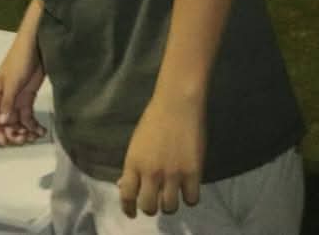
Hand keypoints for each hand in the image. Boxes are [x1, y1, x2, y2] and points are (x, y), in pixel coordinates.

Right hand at [0, 34, 46, 146]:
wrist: (37, 46)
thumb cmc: (20, 59)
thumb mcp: (13, 81)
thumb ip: (8, 102)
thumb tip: (1, 122)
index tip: (5, 143)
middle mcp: (4, 98)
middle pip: (4, 122)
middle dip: (13, 133)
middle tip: (25, 139)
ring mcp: (16, 99)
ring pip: (17, 122)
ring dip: (24, 131)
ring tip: (35, 136)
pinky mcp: (28, 98)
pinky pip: (28, 117)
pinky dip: (34, 125)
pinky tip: (41, 131)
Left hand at [116, 93, 203, 216]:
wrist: (177, 105)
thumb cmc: (154, 120)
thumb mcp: (136, 144)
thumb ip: (132, 167)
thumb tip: (125, 186)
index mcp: (133, 163)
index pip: (127, 195)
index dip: (128, 208)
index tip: (132, 213)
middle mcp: (151, 172)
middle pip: (149, 206)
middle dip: (151, 208)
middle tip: (155, 203)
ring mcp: (173, 174)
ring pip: (170, 208)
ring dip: (170, 205)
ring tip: (172, 196)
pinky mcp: (193, 173)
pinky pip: (191, 200)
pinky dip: (189, 197)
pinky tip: (188, 189)